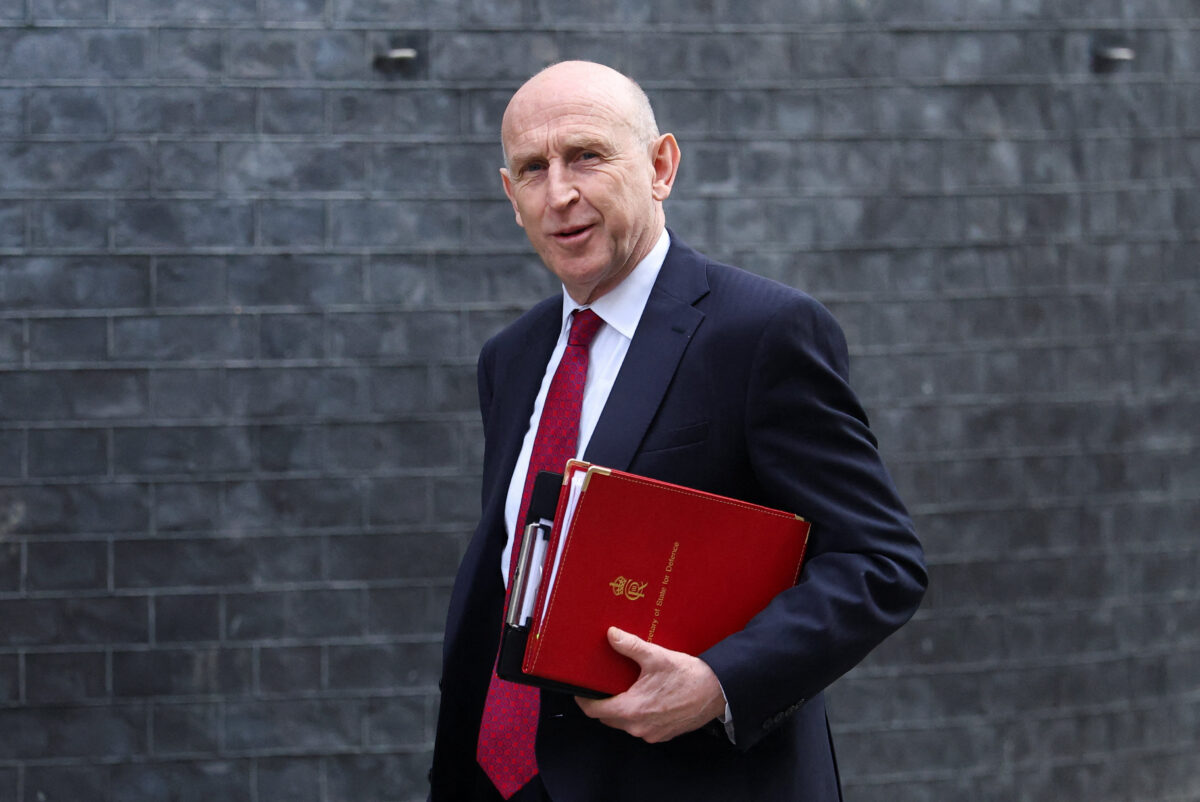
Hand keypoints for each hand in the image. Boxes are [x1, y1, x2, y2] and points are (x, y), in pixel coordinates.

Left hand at [575, 626, 726, 742]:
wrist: (718, 692)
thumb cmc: (688, 676)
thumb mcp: (656, 656)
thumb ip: (630, 646)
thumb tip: (611, 634)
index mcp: (632, 710)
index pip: (594, 711)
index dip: (584, 699)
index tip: (580, 688)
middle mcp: (638, 727)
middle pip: (608, 718)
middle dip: (602, 702)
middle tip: (602, 684)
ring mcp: (652, 734)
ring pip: (624, 723)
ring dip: (621, 708)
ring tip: (624, 687)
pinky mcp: (664, 734)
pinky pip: (641, 727)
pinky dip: (637, 714)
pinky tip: (644, 697)